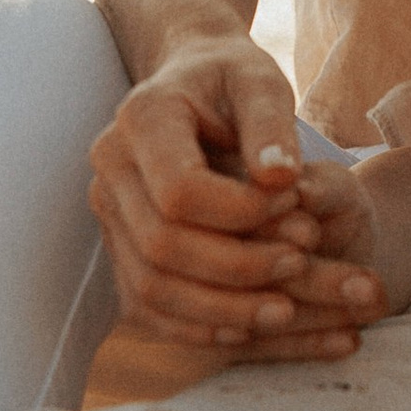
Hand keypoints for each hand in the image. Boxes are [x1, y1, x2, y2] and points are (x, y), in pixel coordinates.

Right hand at [87, 37, 381, 358]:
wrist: (195, 82)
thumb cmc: (235, 79)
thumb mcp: (262, 82)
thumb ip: (272, 124)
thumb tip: (282, 178)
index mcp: (143, 117)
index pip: (180, 189)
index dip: (240, 212)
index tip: (295, 206)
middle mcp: (112, 167)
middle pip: (161, 244)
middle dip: (236, 267)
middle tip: (301, 264)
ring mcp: (109, 212)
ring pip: (149, 285)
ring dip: (220, 308)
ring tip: (286, 310)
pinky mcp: (118, 246)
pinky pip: (145, 304)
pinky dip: (195, 326)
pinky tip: (247, 331)